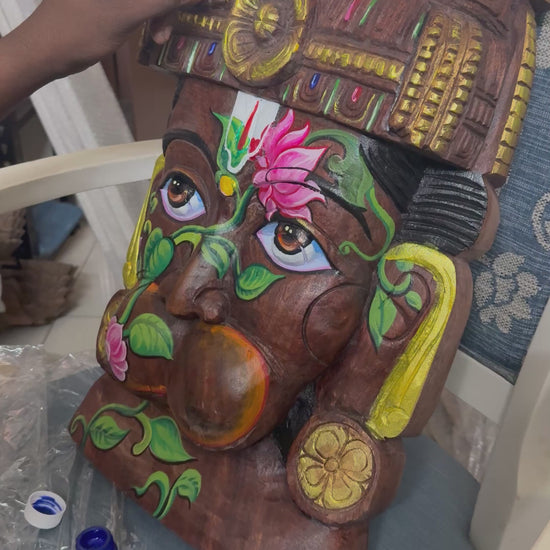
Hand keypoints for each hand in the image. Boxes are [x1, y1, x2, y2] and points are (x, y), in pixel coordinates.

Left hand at [26, 0, 202, 76]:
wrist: (44, 50)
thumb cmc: (81, 31)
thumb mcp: (127, 15)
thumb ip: (164, 1)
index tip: (206, 5)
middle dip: (170, 6)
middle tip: (170, 31)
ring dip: (162, 12)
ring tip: (160, 37)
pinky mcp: (109, 0)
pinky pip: (141, 2)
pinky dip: (152, 13)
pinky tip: (155, 31)